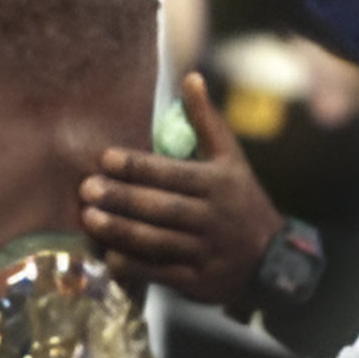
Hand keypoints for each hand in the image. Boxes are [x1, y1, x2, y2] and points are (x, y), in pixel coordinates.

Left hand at [79, 72, 284, 308]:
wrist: (272, 260)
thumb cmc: (241, 200)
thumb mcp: (231, 158)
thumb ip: (206, 120)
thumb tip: (190, 76)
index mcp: (217, 183)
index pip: (171, 172)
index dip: (136, 166)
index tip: (104, 158)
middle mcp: (212, 217)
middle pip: (159, 207)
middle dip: (121, 198)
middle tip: (87, 189)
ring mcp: (205, 251)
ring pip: (156, 240)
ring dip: (120, 230)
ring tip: (89, 219)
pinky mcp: (198, 281)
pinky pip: (160, 273)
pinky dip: (134, 266)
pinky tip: (109, 255)